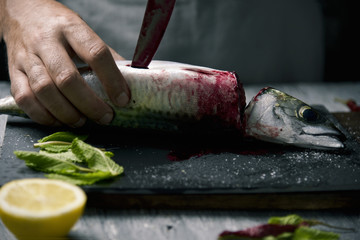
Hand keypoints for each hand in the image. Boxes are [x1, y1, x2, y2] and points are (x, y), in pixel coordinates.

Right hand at [1, 0, 129, 126]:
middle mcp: (46, 41)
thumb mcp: (83, 31)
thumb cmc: (59, 26)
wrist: (21, 12)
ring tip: (81, 121)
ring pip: (44, 90)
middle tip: (104, 117)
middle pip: (67, 78)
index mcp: (71, 28)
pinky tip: (57, 120)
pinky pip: (25, 98)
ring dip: (66, 112)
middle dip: (89, 104)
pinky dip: (42, 115)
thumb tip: (127, 81)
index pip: (96, 53)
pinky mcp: (12, 70)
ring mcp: (26, 56)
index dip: (112, 79)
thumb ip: (103, 56)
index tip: (122, 99)